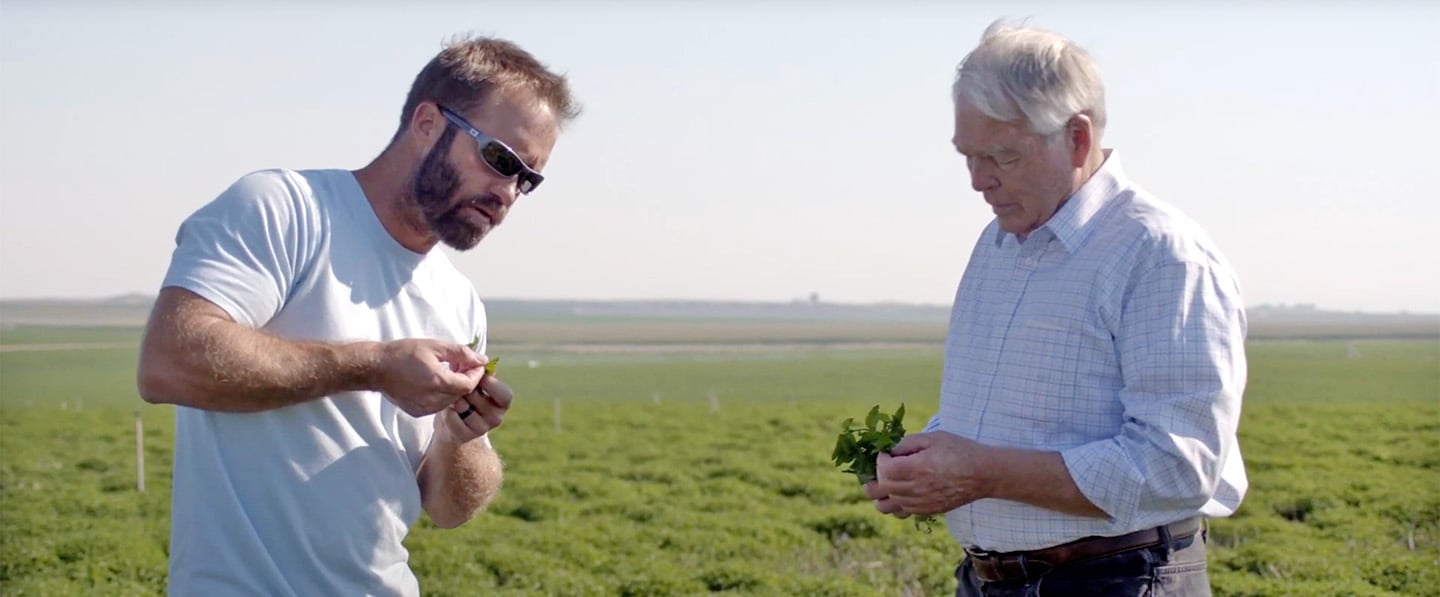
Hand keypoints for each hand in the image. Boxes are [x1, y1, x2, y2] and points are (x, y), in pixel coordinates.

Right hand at [375, 339, 484, 416]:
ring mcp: (424, 408)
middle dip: (466, 379)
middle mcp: (432, 399)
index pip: (469, 384)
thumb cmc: (404, 353)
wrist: (376, 367)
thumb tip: (482, 359)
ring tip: (446, 371)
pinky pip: (438, 405)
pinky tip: (434, 382)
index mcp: (437, 382)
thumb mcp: (435, 346)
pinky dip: (442, 395)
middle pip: (461, 393)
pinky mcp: (417, 412)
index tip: (474, 363)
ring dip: (454, 387)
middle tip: (461, 364)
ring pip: (451, 401)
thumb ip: (461, 353)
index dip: (476, 374)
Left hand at [435, 370, 511, 443]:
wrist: (451, 423)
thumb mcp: (473, 381)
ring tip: (453, 400)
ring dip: (454, 400)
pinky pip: (452, 418)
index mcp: (502, 401)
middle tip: (460, 389)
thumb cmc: (465, 396)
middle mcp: (496, 417)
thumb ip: (476, 369)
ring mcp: (482, 428)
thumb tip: (478, 357)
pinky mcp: (466, 436)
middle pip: (479, 397)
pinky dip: (447, 412)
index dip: (488, 383)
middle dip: (465, 389)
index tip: (476, 377)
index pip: (504, 394)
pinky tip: (448, 411)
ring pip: (464, 407)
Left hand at [868, 431, 994, 516]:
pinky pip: (900, 512)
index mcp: (917, 469)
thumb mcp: (933, 438)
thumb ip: (907, 443)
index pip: (883, 470)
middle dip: (874, 475)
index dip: (879, 459)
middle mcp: (915, 490)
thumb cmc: (959, 451)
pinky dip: (893, 503)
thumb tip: (889, 450)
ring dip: (880, 493)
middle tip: (881, 465)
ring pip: (885, 506)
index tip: (886, 452)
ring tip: (885, 481)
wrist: (983, 474)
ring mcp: (920, 504)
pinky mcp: (926, 511)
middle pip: (879, 489)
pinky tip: (900, 490)